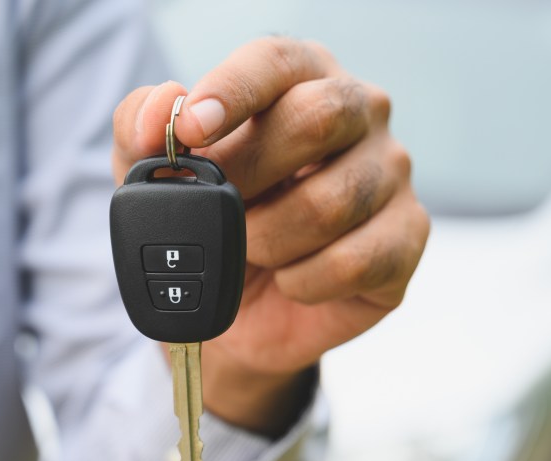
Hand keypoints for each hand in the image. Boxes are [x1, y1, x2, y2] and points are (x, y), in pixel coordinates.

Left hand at [112, 38, 428, 432]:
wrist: (248, 311)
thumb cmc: (215, 224)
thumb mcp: (158, 178)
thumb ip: (140, 130)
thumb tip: (161, 108)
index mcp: (303, 77)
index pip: (277, 60)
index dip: (233, 91)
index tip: (192, 130)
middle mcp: (362, 113)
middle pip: (319, 117)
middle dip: (250, 175)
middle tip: (221, 209)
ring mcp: (394, 173)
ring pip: (330, 202)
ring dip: (270, 241)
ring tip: (255, 251)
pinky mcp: (410, 235)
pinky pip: (354, 261)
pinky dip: (304, 282)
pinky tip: (293, 279)